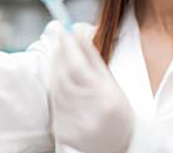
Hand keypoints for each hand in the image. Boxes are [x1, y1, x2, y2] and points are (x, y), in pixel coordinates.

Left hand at [50, 29, 134, 152]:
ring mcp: (74, 125)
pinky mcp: (63, 132)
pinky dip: (55, 88)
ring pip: (56, 89)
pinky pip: (54, 103)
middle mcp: (90, 114)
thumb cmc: (117, 111)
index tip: (64, 31)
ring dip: (55, 69)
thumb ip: (94, 57)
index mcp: (107, 100)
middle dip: (60, 55)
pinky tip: (60, 80)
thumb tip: (79, 31)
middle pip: (64, 77)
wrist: (118, 146)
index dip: (68, 47)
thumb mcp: (112, 83)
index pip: (79, 67)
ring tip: (60, 57)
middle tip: (61, 40)